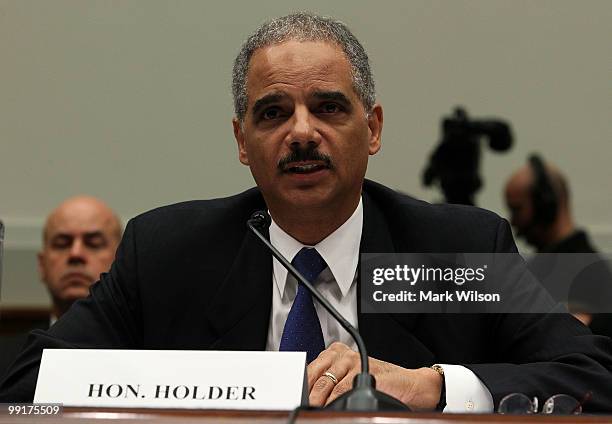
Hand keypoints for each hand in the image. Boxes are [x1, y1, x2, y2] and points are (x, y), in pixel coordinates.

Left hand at [307, 342, 442, 410]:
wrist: (412, 385)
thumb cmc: (382, 383)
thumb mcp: (350, 379)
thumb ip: (331, 383)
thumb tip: (310, 398)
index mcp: (336, 352)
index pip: (310, 368)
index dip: (301, 385)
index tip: (295, 397)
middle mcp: (343, 354)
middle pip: (315, 375)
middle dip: (308, 394)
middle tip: (304, 405)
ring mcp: (354, 361)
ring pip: (326, 384)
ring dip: (318, 401)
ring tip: (315, 409)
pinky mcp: (363, 371)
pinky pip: (342, 389)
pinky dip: (334, 401)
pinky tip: (333, 407)